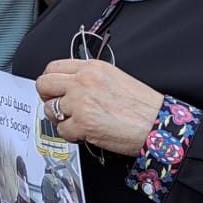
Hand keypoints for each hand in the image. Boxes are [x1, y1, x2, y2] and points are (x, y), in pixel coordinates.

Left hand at [35, 58, 167, 157]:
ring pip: (49, 109)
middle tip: (58, 105)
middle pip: (43, 84)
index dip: (51, 81)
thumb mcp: (115, 78)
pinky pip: (61, 130)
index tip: (54, 89)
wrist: (159, 125)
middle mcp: (83, 82)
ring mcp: (80, 103)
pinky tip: (83, 132)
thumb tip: (69, 83)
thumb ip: (89, 77)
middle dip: (47, 97)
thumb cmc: (144, 106)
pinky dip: (70, 134)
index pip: (53, 67)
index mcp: (91, 68)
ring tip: (76, 121)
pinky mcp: (82, 124)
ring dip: (60, 118)